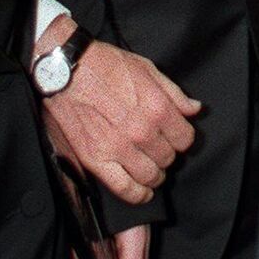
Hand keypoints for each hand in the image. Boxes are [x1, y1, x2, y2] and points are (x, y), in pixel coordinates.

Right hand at [40, 19, 199, 203]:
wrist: (64, 69)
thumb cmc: (103, 64)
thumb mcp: (145, 68)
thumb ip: (173, 92)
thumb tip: (194, 109)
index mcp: (157, 107)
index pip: (185, 139)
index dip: (180, 137)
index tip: (173, 136)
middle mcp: (142, 131)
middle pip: (168, 158)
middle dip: (165, 153)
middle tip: (156, 147)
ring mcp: (119, 147)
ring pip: (151, 176)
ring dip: (154, 174)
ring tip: (149, 167)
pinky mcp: (96, 159)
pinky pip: (125, 189)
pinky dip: (138, 194)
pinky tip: (142, 190)